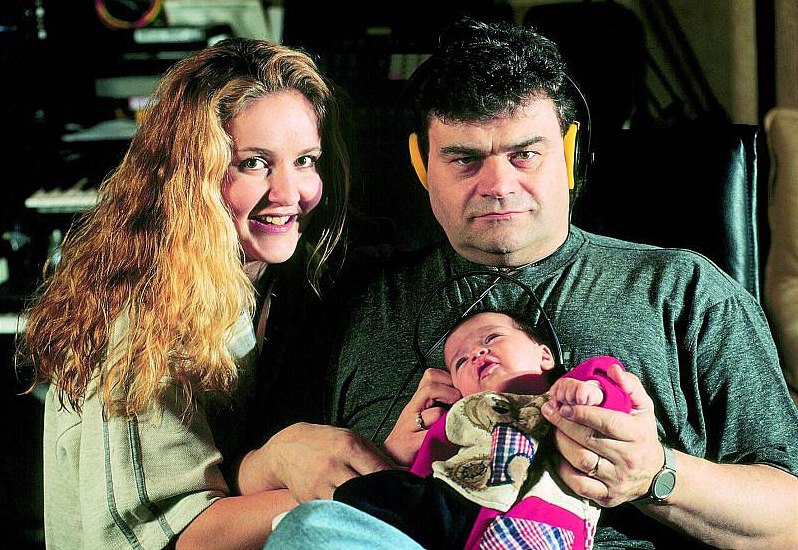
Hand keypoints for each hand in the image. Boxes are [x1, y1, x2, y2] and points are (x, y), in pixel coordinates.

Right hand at [241, 422, 393, 502]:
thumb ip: (376, 456)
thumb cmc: (326, 443)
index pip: (379, 470)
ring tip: (374, 509)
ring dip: (364, 508)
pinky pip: (333, 510)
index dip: (395, 483)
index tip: (406, 490)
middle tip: (393, 503)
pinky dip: (346, 512)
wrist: (288, 448)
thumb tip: (404, 472)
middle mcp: (334, 464)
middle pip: (366, 489)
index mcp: (348, 446)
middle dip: (381, 497)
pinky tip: (354, 511)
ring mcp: (320, 483)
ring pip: (350, 503)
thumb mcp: (352, 440)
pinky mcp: (310, 499)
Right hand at [382, 368, 461, 465]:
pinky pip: (433, 435)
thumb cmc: (409, 437)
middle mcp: (412, 410)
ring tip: (457, 423)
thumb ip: (435, 404)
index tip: (458, 389)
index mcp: (416, 401)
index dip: (447, 378)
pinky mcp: (413, 444)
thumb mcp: (419, 416)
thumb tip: (463, 397)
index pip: (430, 376)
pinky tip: (452, 440)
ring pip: (436, 413)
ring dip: (450, 417)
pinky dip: (446, 436)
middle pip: (430, 388)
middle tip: (460, 404)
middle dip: (451, 393)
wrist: (389, 458)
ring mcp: (411, 426)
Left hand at [541, 363, 663, 506]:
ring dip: (562, 443)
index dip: (581, 412)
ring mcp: (617, 480)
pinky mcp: (607, 496)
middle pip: (588, 440)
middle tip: (549, 411)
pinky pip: (579, 484)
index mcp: (637, 435)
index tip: (563, 404)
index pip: (606, 422)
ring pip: (581, 460)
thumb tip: (612, 369)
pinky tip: (559, 455)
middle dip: (564, 423)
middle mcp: (628, 459)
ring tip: (554, 430)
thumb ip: (629, 385)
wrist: (655, 475)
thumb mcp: (643, 408)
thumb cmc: (642, 434)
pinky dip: (564, 470)